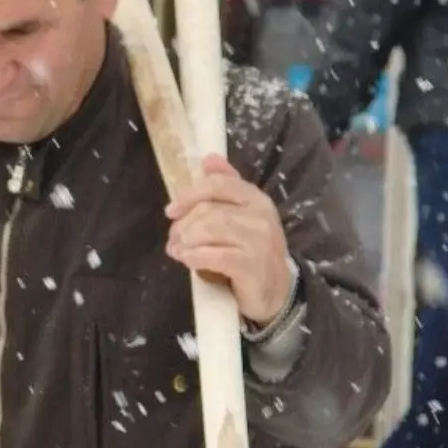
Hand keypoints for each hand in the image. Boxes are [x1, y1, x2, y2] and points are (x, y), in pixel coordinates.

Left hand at [166, 153, 293, 324]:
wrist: (277, 290)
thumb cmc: (252, 250)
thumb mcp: (242, 215)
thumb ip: (226, 187)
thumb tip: (208, 158)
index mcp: (256, 198)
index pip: (218, 184)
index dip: (189, 195)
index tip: (171, 211)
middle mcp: (261, 215)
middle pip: (210, 210)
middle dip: (184, 224)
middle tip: (173, 239)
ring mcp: (259, 241)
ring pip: (210, 230)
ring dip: (186, 241)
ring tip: (177, 250)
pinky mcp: (252, 266)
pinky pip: (215, 256)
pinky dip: (195, 257)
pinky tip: (187, 260)